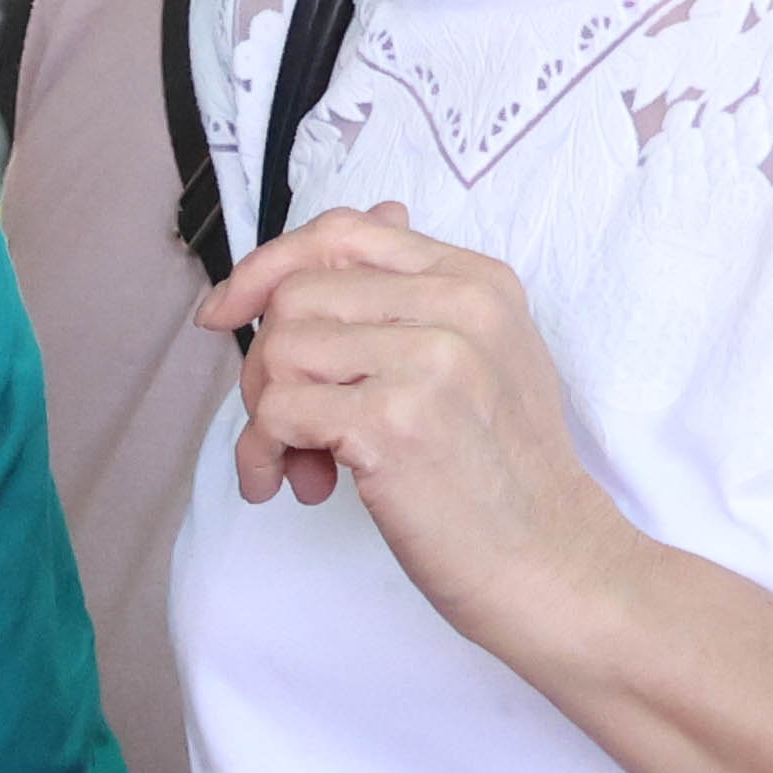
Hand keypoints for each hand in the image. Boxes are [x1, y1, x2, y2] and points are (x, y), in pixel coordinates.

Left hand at [209, 200, 632, 661]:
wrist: (548, 558)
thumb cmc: (499, 470)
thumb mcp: (483, 357)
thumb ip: (420, 294)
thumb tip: (381, 213)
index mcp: (477, 282)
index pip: (343, 232)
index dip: (266, 268)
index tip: (224, 313)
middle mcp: (458, 307)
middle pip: (295, 296)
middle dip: (264, 364)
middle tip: (286, 425)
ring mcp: (430, 361)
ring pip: (278, 350)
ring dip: (263, 416)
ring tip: (302, 464)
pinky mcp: (393, 421)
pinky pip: (275, 412)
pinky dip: (262, 454)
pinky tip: (289, 487)